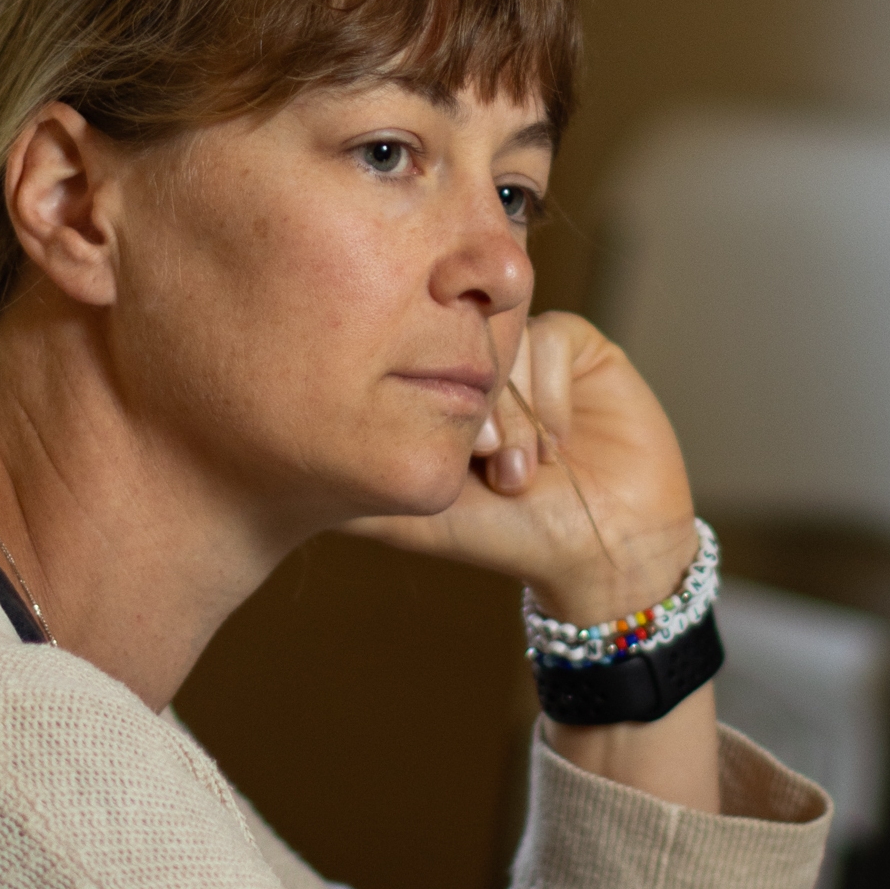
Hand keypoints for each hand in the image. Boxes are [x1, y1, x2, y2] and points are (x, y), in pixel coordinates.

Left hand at [351, 312, 697, 622]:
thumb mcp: (419, 518)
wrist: (605, 551)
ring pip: (504, 342)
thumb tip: (284, 478)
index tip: (456, 464)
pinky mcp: (579, 345)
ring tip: (526, 471)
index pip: (411, 360)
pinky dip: (552, 397)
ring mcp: (530, 350)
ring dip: (517, 415)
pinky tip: (561, 444)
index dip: (431, 407)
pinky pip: (551, 337)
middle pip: (457, 346)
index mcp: (438, 394)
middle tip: (494, 467)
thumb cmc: (513, 538)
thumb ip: (355, 494)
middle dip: (478, 415)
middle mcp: (480, 365)